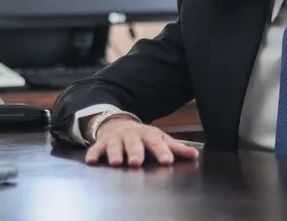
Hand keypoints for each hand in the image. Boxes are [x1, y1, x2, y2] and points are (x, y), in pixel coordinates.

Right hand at [84, 116, 198, 166]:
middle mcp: (132, 135)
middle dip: (136, 152)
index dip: (162, 152)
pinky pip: (96, 148)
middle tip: (136, 163)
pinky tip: (91, 161)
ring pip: (115, 146)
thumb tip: (194, 155)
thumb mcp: (160, 139)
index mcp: (149, 134)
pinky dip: (93, 153)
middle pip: (134, 144)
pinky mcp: (102, 142)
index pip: (157, 143)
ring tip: (116, 163)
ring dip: (115, 153)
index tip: (167, 161)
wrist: (118, 123)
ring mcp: (116, 138)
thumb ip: (176, 148)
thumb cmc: (143, 136)